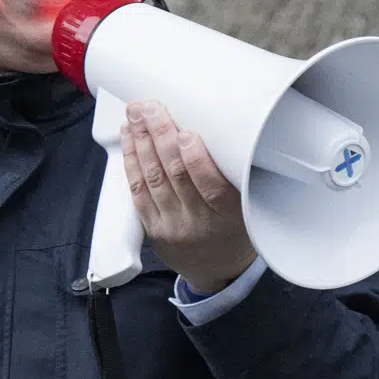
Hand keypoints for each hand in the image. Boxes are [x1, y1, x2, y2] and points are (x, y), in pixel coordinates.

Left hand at [120, 100, 257, 293]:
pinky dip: (131, 161)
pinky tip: (129, 140)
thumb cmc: (235, 229)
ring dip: (141, 142)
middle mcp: (199, 222)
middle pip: (175, 175)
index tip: (187, 132)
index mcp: (230, 215)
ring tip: (135, 115)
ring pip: (152, 179)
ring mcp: (172, 226)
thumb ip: (233, 172)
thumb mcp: (249, 204)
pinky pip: (138, 192)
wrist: (218, 271)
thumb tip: (215, 125)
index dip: (196, 159)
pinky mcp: (153, 228)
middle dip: (159, 136)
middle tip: (149, 107)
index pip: (212, 187)